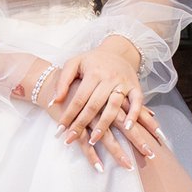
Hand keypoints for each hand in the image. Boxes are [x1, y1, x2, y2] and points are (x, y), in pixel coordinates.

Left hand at [46, 38, 144, 162]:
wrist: (117, 51)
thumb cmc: (92, 60)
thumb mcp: (74, 63)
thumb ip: (63, 81)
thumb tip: (54, 102)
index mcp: (93, 72)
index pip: (78, 98)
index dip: (68, 115)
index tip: (60, 130)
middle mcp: (109, 78)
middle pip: (94, 105)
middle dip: (81, 124)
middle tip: (71, 139)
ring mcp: (123, 83)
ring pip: (113, 106)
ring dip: (104, 124)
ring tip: (94, 140)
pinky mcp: (136, 87)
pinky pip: (138, 102)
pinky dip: (134, 114)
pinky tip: (128, 127)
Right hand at [64, 95, 169, 174]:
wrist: (53, 81)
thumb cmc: (83, 85)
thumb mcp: (108, 88)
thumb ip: (130, 100)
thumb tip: (152, 112)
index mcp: (112, 97)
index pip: (134, 113)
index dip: (147, 125)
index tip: (161, 138)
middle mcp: (103, 107)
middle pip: (124, 127)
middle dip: (138, 141)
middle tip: (151, 156)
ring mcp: (89, 117)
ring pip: (106, 137)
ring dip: (117, 153)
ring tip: (128, 166)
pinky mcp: (75, 125)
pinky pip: (84, 143)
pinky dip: (91, 155)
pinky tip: (99, 167)